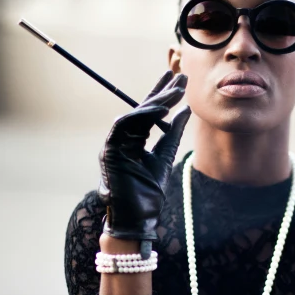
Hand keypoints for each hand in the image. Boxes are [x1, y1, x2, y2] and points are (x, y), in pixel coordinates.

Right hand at [98, 70, 189, 256]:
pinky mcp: (109, 150)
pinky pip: (125, 125)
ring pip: (134, 114)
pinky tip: (160, 108)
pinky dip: (142, 115)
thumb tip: (185, 112)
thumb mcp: (165, 157)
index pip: (149, 113)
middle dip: (162, 92)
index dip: (163, 95)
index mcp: (134, 141)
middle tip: (181, 76)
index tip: (179, 81)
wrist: (137, 218)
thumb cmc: (148, 195)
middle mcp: (122, 139)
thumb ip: (172, 135)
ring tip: (176, 92)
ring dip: (156, 102)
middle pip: (142, 109)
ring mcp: (114, 144)